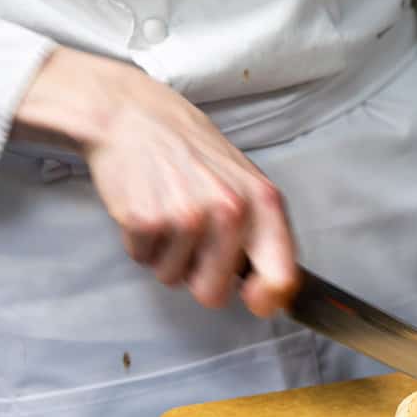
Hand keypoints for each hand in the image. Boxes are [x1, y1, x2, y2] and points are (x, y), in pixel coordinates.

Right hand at [12, 46, 299, 316]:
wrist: (135, 115)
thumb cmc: (192, 152)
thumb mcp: (245, 183)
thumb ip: (261, 232)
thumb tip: (273, 291)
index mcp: (264, 203)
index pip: (281, 277)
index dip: (267, 300)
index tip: (254, 300)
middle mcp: (231, 211)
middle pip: (213, 292)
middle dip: (197, 276)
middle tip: (191, 236)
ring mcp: (186, 216)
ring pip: (173, 278)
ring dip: (166, 253)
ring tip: (167, 209)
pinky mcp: (144, 219)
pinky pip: (142, 260)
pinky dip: (140, 241)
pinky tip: (146, 204)